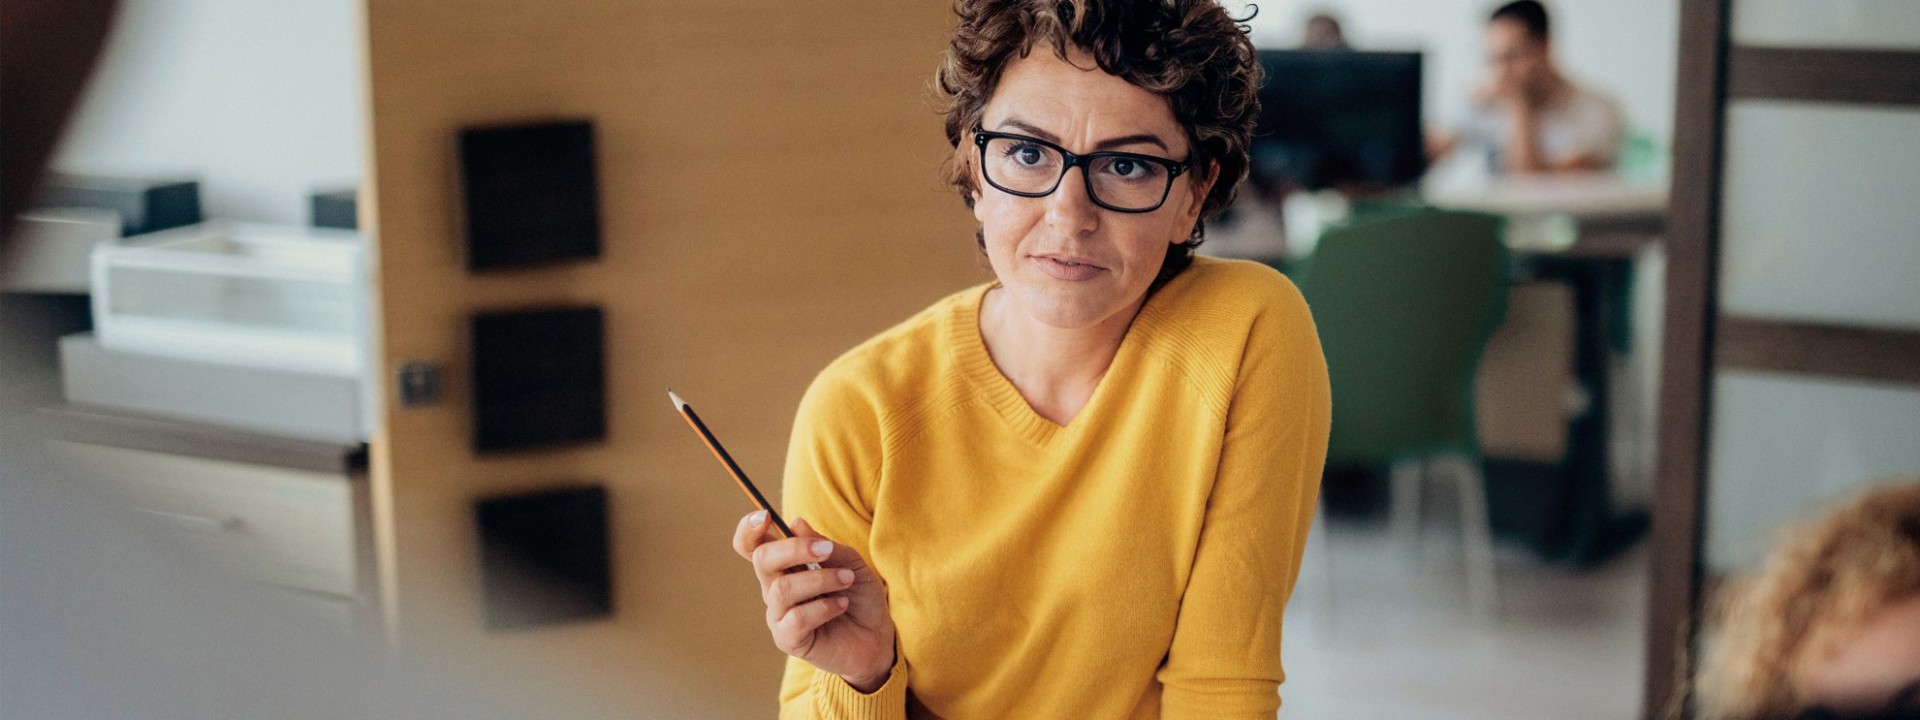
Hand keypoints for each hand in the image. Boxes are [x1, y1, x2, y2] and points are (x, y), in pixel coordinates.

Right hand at [732, 512, 896, 691]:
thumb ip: (826, 546)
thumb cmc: (859, 596)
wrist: (876, 636)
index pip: (751, 546)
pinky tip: (842, 604)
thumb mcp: (851, 563)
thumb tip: (796, 524)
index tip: (765, 515)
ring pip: (783, 589)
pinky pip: (796, 619)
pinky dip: (824, 607)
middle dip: (793, 549)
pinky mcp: (788, 640)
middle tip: (827, 550)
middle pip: (762, 560)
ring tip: (846, 580)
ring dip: (820, 580)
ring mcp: (778, 615)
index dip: (748, 530)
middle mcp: (774, 588)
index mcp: (784, 566)